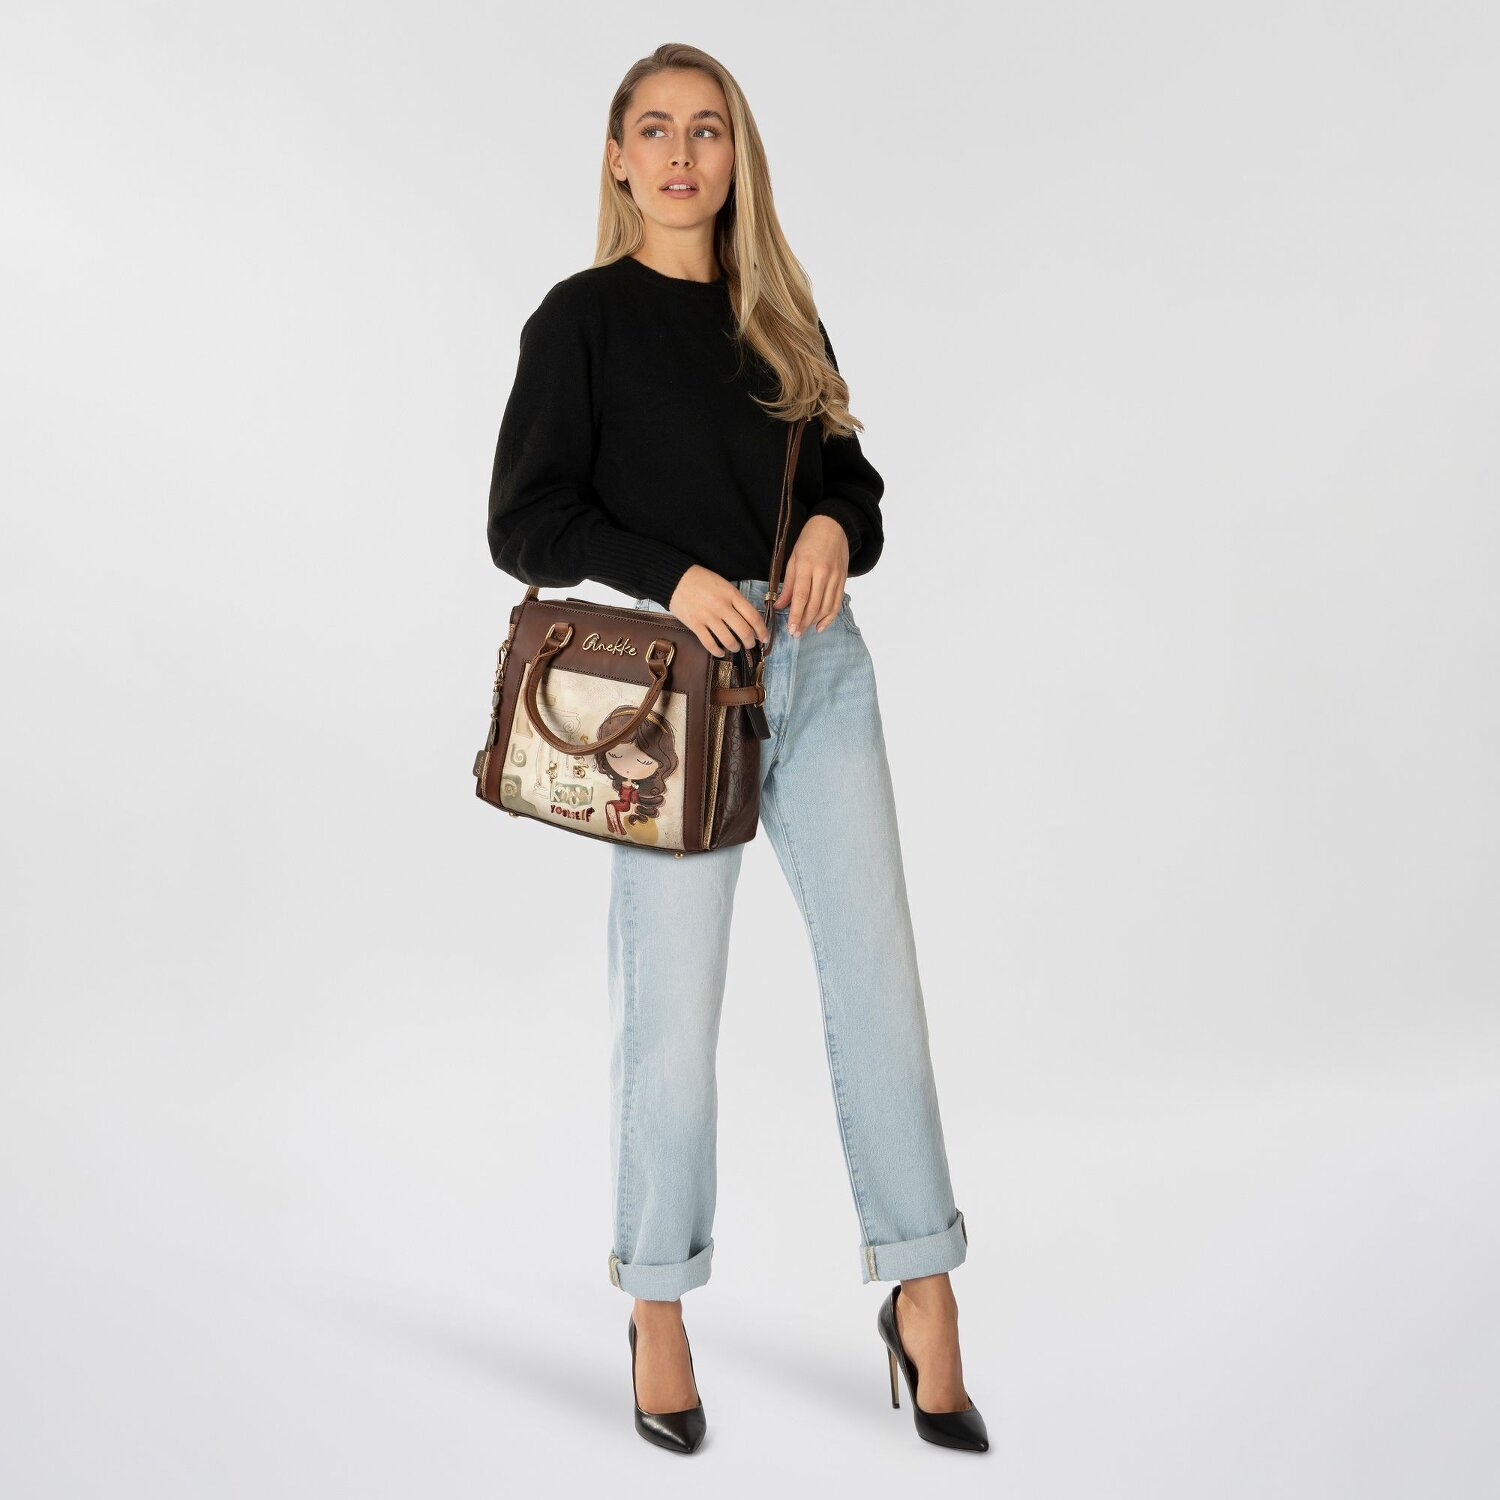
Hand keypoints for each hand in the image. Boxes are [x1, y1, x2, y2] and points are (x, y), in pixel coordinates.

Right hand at [667, 565, 769, 657]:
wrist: (676, 578)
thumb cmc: (701, 580)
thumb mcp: (724, 584)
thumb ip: (736, 600)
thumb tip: (748, 619)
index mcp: (731, 594)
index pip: (753, 616)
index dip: (762, 630)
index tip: (764, 637)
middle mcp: (721, 606)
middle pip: (743, 631)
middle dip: (750, 642)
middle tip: (750, 644)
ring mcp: (708, 616)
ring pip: (728, 640)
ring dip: (735, 647)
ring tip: (735, 647)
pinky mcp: (695, 625)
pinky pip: (709, 644)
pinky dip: (717, 651)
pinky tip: (721, 652)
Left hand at [769, 516, 848, 635]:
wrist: (834, 525)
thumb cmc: (809, 540)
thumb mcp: (793, 558)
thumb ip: (787, 583)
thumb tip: (779, 605)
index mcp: (807, 565)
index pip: (801, 596)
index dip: (796, 614)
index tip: (791, 628)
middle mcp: (823, 572)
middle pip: (814, 605)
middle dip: (804, 622)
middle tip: (795, 634)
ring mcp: (836, 577)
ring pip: (826, 606)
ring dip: (815, 621)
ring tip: (805, 630)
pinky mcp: (843, 580)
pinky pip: (837, 603)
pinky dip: (829, 617)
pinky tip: (820, 625)